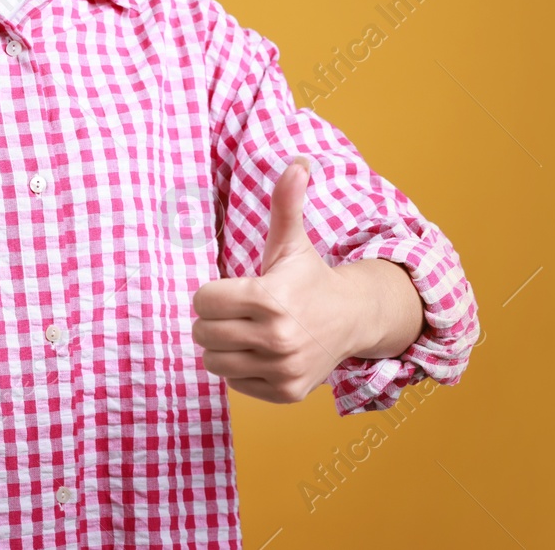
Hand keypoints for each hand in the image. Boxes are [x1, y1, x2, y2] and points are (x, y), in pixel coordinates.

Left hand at [191, 155, 362, 403]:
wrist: (352, 319)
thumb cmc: (309, 278)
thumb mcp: (293, 242)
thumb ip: (286, 203)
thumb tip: (298, 163)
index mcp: (268, 298)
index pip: (202, 302)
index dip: (212, 294)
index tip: (232, 290)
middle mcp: (276, 337)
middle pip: (203, 334)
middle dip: (214, 321)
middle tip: (238, 312)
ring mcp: (282, 368)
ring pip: (214, 363)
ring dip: (223, 347)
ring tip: (246, 332)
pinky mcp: (285, 392)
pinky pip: (234, 384)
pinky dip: (242, 370)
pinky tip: (263, 352)